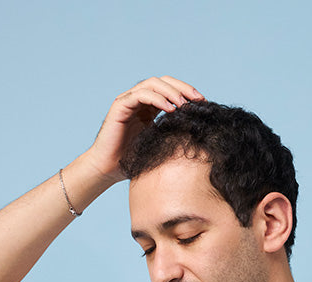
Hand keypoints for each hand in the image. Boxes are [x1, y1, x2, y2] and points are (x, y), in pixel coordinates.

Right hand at [88, 76, 203, 182]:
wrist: (108, 169)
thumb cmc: (133, 161)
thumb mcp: (160, 146)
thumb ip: (173, 135)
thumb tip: (198, 133)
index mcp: (149, 107)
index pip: (170, 90)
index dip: (187, 92)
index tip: (203, 103)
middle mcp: (138, 100)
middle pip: (163, 82)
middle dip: (183, 88)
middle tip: (198, 99)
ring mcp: (128, 100)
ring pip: (153, 84)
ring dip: (171, 92)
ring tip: (184, 104)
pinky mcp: (120, 105)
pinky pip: (141, 94)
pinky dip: (157, 98)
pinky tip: (170, 109)